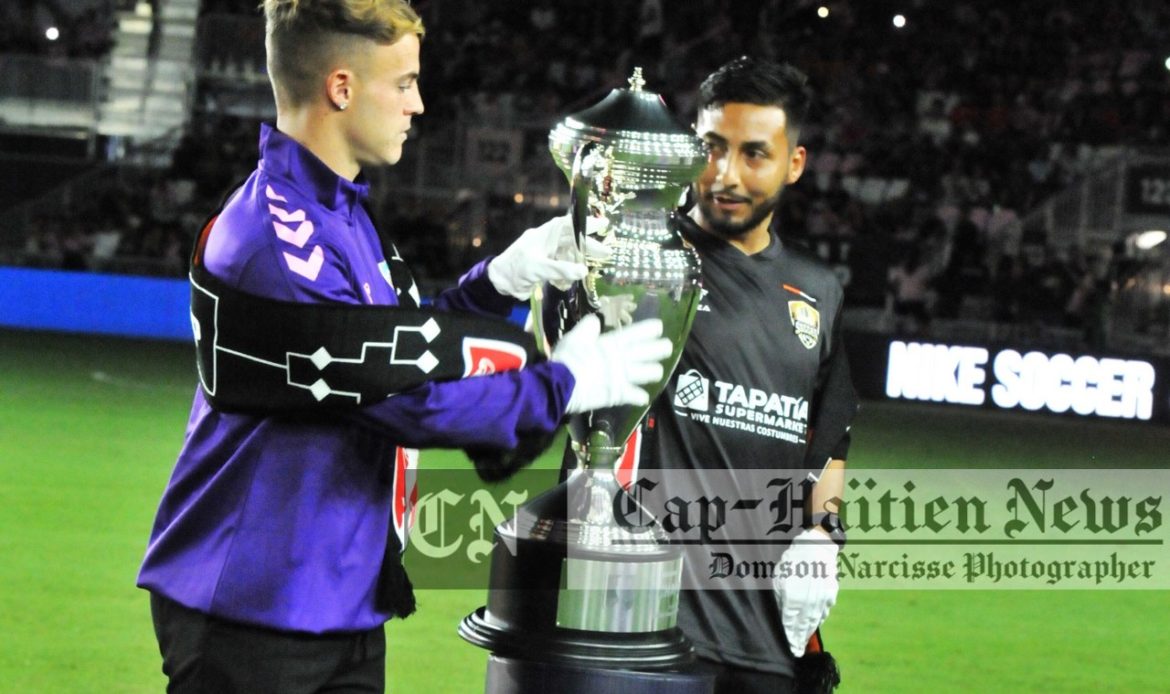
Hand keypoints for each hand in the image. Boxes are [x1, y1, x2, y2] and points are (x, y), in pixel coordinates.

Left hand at [487, 214, 609, 299]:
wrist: (498, 284)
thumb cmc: (514, 269)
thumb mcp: (537, 268)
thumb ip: (560, 268)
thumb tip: (583, 270)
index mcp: (545, 235)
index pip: (568, 224)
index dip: (585, 223)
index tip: (603, 224)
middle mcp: (548, 242)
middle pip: (573, 241)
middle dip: (588, 247)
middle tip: (606, 254)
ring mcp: (547, 255)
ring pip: (569, 256)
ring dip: (576, 265)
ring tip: (586, 274)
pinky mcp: (546, 269)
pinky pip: (562, 269)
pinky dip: (566, 276)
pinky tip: (564, 284)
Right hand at [551, 314, 672, 413]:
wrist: (561, 384)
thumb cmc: (567, 358)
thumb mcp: (574, 336)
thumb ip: (587, 328)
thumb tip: (595, 320)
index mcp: (614, 342)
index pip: (639, 332)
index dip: (652, 329)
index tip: (659, 327)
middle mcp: (624, 358)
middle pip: (652, 351)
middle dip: (662, 348)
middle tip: (665, 348)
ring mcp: (625, 377)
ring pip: (652, 373)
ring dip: (655, 371)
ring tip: (655, 371)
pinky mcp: (621, 395)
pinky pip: (638, 397)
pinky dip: (641, 397)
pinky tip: (642, 397)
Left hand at [774, 528, 839, 657]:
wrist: (815, 546)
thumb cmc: (793, 561)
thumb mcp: (779, 577)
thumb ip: (779, 598)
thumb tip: (780, 615)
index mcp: (793, 595)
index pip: (789, 621)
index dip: (788, 635)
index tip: (787, 646)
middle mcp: (808, 599)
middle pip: (802, 625)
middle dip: (798, 640)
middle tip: (795, 652)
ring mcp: (821, 598)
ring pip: (814, 620)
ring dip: (807, 633)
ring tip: (802, 644)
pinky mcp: (830, 594)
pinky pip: (824, 611)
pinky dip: (818, 620)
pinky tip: (812, 627)